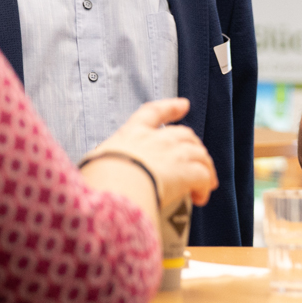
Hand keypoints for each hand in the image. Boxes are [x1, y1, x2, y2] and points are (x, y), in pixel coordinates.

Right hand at [91, 98, 218, 206]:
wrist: (115, 185)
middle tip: (197, 161)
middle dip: (194, 146)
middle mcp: (157, 139)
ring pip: (200, 155)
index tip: (184, 105)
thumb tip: (95, 180)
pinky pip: (204, 176)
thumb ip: (104, 165)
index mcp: (132, 133)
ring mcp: (175, 153)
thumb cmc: (99, 178)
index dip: (170, 107)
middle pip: (185, 135)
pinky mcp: (188, 171)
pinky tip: (201, 197)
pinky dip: (205, 186)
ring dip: (205, 167)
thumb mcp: (95, 163)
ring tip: (206, 183)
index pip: (153, 112)